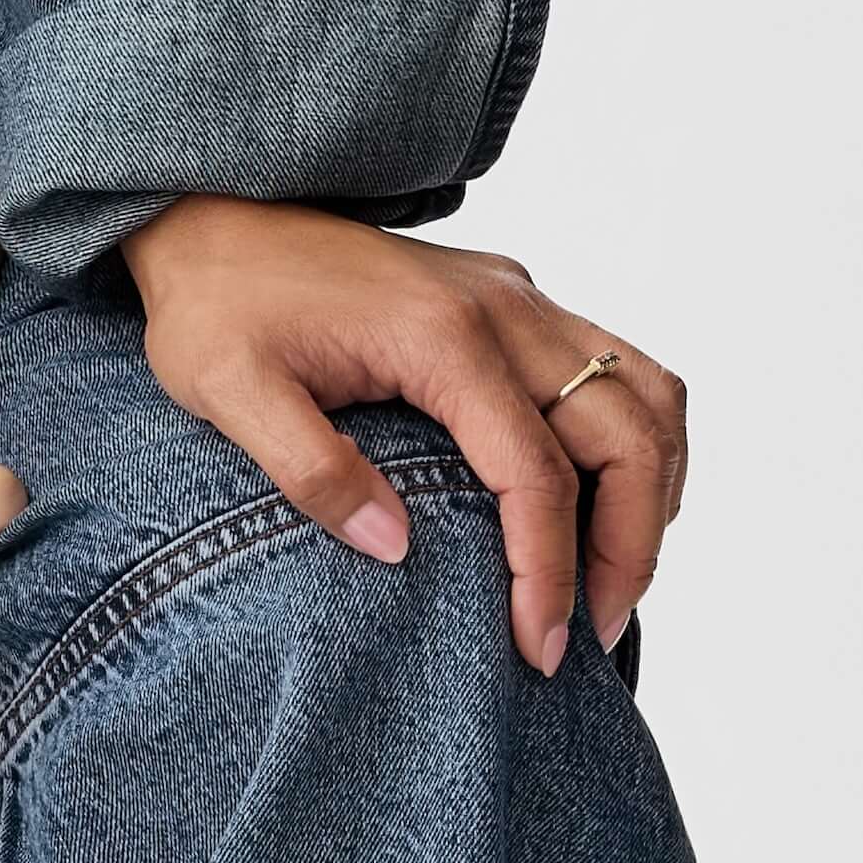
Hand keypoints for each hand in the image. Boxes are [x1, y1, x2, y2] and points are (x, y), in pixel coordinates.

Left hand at [119, 197, 688, 674]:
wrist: (210, 215)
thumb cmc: (215, 305)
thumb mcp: (228, 390)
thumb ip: (311, 470)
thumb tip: (395, 547)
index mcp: (441, 337)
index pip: (535, 474)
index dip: (548, 570)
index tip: (537, 647)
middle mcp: (503, 309)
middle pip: (627, 434)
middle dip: (630, 544)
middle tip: (595, 628)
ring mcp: (517, 298)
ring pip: (647, 394)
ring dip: (652, 489)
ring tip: (615, 575)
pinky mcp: (513, 299)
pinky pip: (617, 370)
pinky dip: (634, 441)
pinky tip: (602, 501)